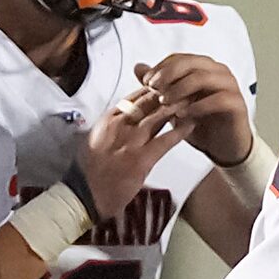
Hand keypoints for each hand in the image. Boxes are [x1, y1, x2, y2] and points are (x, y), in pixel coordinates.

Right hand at [78, 91, 193, 219]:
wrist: (85, 195)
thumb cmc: (91, 172)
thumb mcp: (99, 140)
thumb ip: (115, 128)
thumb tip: (130, 119)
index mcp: (108, 120)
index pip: (134, 97)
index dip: (153, 88)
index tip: (167, 83)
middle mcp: (118, 125)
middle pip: (148, 101)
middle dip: (168, 91)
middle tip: (186, 86)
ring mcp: (130, 141)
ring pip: (157, 115)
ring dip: (177, 106)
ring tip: (193, 99)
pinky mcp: (140, 159)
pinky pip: (165, 140)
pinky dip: (180, 131)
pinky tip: (192, 125)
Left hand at [129, 54, 254, 170]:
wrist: (223, 147)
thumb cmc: (201, 124)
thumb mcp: (174, 104)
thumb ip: (159, 85)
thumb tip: (138, 68)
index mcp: (204, 67)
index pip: (180, 58)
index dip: (161, 67)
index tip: (146, 82)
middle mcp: (219, 72)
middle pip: (191, 63)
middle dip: (168, 75)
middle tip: (153, 89)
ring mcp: (230, 86)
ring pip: (203, 78)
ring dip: (180, 89)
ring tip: (166, 102)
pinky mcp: (237, 104)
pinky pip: (218, 99)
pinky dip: (198, 106)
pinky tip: (183, 114)